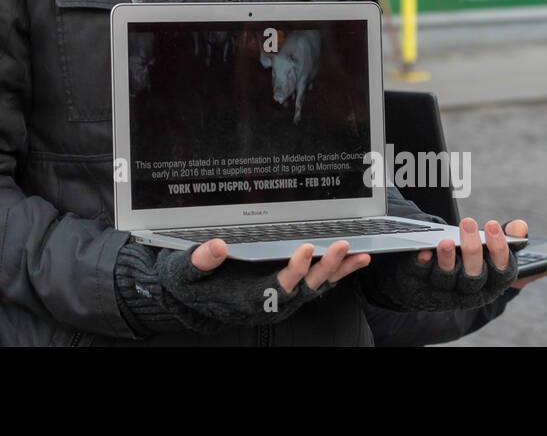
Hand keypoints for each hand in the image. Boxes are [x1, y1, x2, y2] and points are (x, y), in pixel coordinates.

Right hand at [191, 238, 371, 291]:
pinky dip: (337, 272)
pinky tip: (355, 258)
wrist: (194, 299)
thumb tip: (216, 246)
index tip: (304, 248)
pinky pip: (317, 283)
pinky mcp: (287, 289)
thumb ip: (200, 261)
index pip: (278, 286)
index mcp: (249, 298)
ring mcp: (282, 297)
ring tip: (360, 254)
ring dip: (339, 271)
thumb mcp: (185, 272)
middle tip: (342, 245)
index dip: (294, 270)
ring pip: (316, 286)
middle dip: (326, 267)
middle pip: (306, 287)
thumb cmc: (190, 284)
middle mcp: (271, 301)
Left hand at [368, 215, 519, 311]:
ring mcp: (448, 293)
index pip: (502, 270)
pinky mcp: (425, 288)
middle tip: (468, 223)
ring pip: (449, 278)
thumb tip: (520, 227)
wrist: (443, 283)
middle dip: (472, 249)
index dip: (498, 248)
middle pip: (475, 275)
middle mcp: (473, 292)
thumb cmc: (475, 259)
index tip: (492, 225)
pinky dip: (424, 263)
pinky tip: (425, 251)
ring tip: (446, 240)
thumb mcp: (493, 250)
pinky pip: (424, 276)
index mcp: (495, 283)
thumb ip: (509, 238)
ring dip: (447, 259)